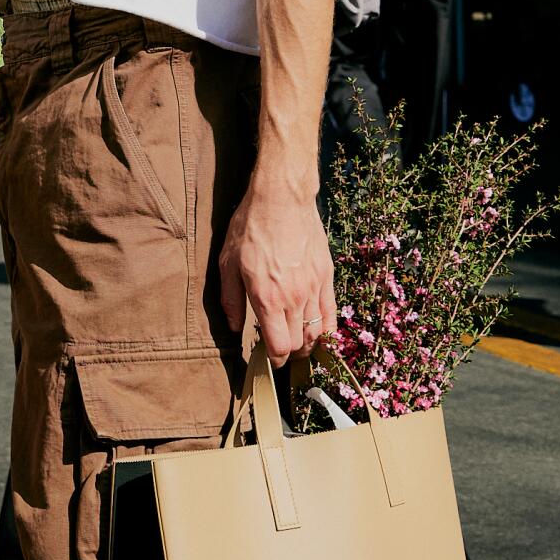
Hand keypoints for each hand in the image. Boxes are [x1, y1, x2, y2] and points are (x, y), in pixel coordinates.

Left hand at [219, 176, 337, 364]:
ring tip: (299, 346)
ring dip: (308, 345)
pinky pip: (332, 313)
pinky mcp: (326, 276)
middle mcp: (293, 298)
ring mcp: (313, 288)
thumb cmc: (251, 228)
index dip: (275, 360)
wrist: (282, 199)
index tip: (269, 360)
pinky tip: (321, 335)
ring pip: (317, 332)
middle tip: (281, 353)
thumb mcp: (227, 263)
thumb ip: (230, 300)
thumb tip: (234, 327)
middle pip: (298, 343)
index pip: (279, 346)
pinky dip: (327, 330)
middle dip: (290, 355)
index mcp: (267, 298)